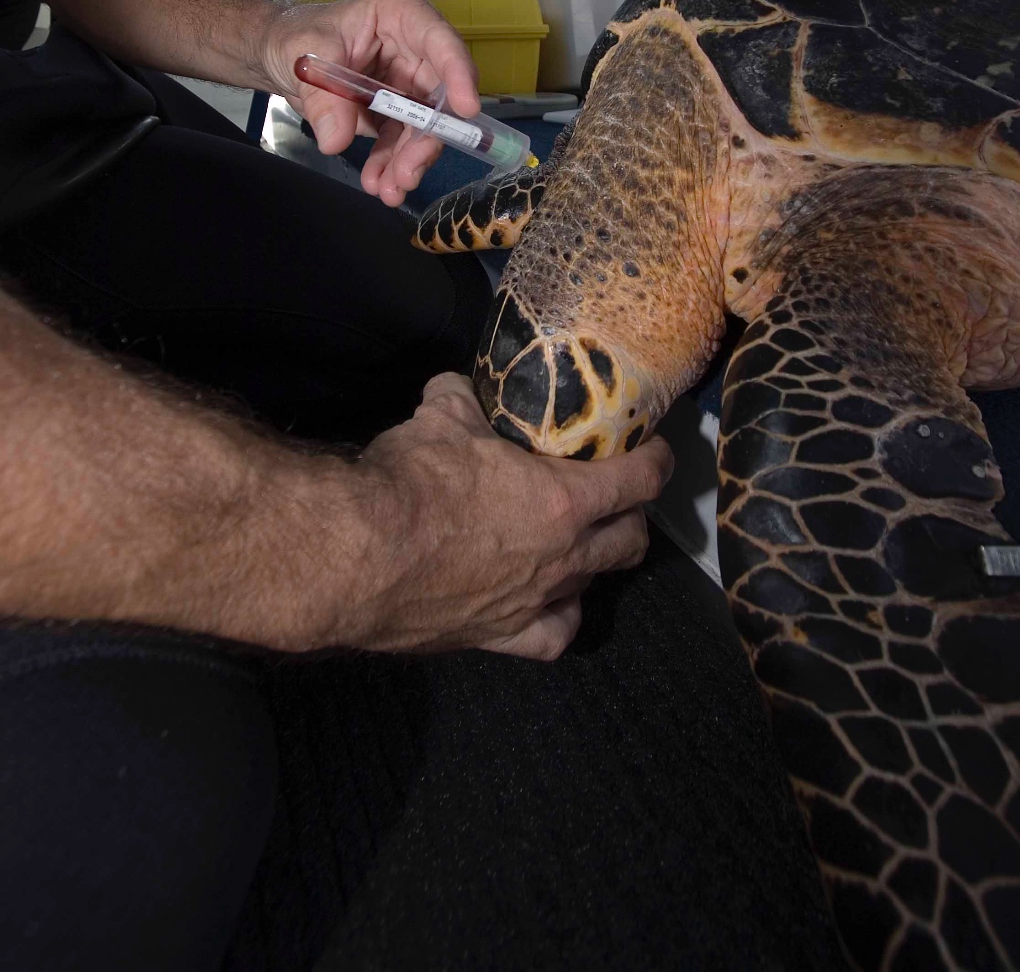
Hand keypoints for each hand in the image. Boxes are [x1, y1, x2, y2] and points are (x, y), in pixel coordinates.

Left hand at [261, 0, 481, 205]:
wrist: (278, 57)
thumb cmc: (295, 36)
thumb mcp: (304, 56)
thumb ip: (322, 96)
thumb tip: (336, 138)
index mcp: (400, 16)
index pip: (439, 40)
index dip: (457, 72)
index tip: (465, 108)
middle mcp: (414, 49)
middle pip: (438, 95)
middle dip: (426, 138)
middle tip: (407, 172)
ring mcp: (407, 84)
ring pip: (424, 126)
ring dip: (409, 161)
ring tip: (389, 189)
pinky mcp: (395, 112)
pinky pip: (402, 142)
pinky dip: (392, 165)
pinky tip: (378, 182)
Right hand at [335, 373, 673, 659]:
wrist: (359, 556)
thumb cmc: (411, 482)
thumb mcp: (442, 415)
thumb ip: (464, 399)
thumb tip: (461, 387)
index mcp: (563, 499)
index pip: (639, 480)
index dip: (656, 460)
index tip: (654, 448)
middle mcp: (563, 556)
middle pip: (630, 540)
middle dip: (633, 514)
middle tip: (618, 493)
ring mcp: (535, 601)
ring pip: (594, 585)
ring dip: (596, 560)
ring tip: (582, 541)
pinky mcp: (500, 637)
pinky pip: (552, 635)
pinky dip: (559, 616)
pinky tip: (549, 602)